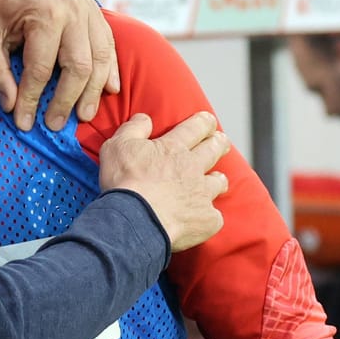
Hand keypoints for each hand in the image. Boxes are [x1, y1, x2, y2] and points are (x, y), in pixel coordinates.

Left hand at [0, 0, 119, 130]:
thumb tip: (11, 106)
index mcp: (43, 14)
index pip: (41, 69)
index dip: (31, 99)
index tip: (23, 123)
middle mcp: (72, 11)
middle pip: (78, 67)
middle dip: (66, 100)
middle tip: (54, 125)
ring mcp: (87, 10)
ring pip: (100, 59)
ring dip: (93, 91)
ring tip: (83, 116)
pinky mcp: (94, 12)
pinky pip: (109, 45)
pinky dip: (110, 70)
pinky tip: (108, 91)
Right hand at [98, 112, 229, 252]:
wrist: (135, 219)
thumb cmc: (125, 183)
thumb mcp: (117, 146)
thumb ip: (133, 129)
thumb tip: (144, 118)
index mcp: (173, 148)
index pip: (194, 128)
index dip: (203, 122)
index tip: (208, 120)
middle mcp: (192, 168)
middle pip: (213, 150)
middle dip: (219, 143)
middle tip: (221, 141)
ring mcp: (201, 194)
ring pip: (218, 182)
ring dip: (218, 179)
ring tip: (219, 179)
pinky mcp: (205, 219)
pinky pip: (214, 216)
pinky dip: (210, 217)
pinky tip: (204, 218)